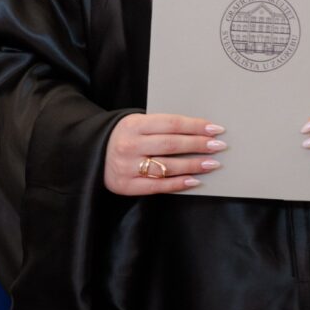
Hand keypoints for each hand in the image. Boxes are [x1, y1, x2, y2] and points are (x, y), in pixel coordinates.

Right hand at [104, 113, 226, 194]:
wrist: (90, 153)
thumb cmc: (123, 135)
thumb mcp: (136, 123)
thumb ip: (159, 126)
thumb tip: (196, 130)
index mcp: (133, 124)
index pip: (172, 124)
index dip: (195, 126)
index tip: (215, 128)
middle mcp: (129, 145)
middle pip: (172, 145)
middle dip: (199, 145)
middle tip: (219, 146)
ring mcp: (127, 167)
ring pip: (167, 166)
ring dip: (193, 165)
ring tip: (212, 164)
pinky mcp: (126, 186)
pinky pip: (158, 186)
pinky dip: (179, 184)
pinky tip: (195, 180)